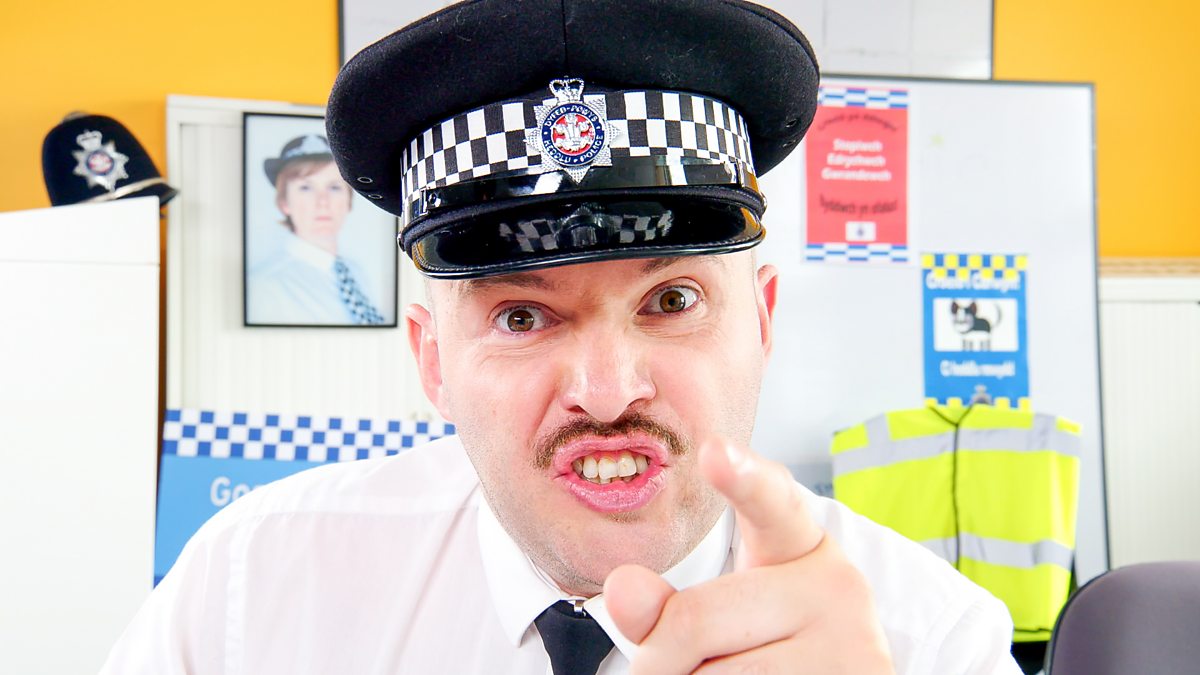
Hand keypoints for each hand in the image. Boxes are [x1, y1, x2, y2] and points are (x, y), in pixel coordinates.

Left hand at [604, 438, 894, 673]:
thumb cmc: (765, 647)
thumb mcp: (718, 614)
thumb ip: (665, 604)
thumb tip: (620, 588)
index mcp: (798, 543)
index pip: (770, 502)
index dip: (742, 477)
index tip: (715, 450)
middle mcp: (838, 588)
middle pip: (692, 621)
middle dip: (658, 659)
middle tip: (671, 666)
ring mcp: (852, 646)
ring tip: (731, 672)